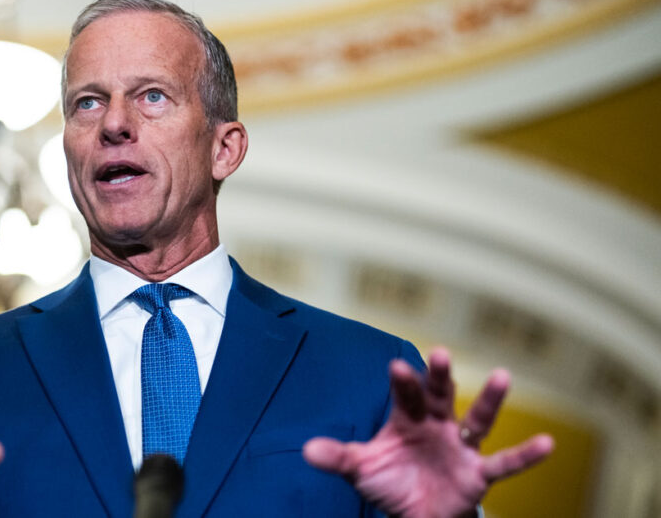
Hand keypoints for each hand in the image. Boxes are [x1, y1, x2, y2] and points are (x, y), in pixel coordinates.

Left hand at [303, 348, 553, 517]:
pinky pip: (504, 462)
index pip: (405, 395)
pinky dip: (525, 454)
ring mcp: (460, 446)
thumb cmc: (391, 482)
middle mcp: (437, 425)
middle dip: (440, 377)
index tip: (396, 366)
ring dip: (489, 399)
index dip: (403, 381)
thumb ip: (338, 457)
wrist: (415, 514)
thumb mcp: (361, 470)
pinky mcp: (478, 472)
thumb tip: (306, 450)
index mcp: (407, 419)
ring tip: (503, 375)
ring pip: (477, 419)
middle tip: (441, 353)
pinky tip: (548, 443)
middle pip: (440, 396)